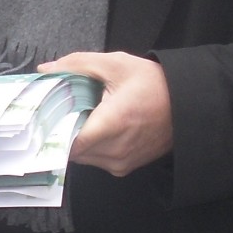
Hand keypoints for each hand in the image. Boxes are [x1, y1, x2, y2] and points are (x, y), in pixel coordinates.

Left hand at [43, 51, 173, 175]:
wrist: (188, 105)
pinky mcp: (124, 168)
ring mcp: (120, 163)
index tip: (45, 112)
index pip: (66, 140)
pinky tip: (97, 126)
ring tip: (83, 115)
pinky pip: (95, 160)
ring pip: (81, 157)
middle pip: (70, 149)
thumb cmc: (154, 84)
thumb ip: (77, 64)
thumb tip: (46, 70)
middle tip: (64, 109)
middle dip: (63, 130)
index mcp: (112, 124)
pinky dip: (90, 146)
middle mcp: (115, 150)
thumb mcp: (116, 64)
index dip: (51, 127)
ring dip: (77, 139)